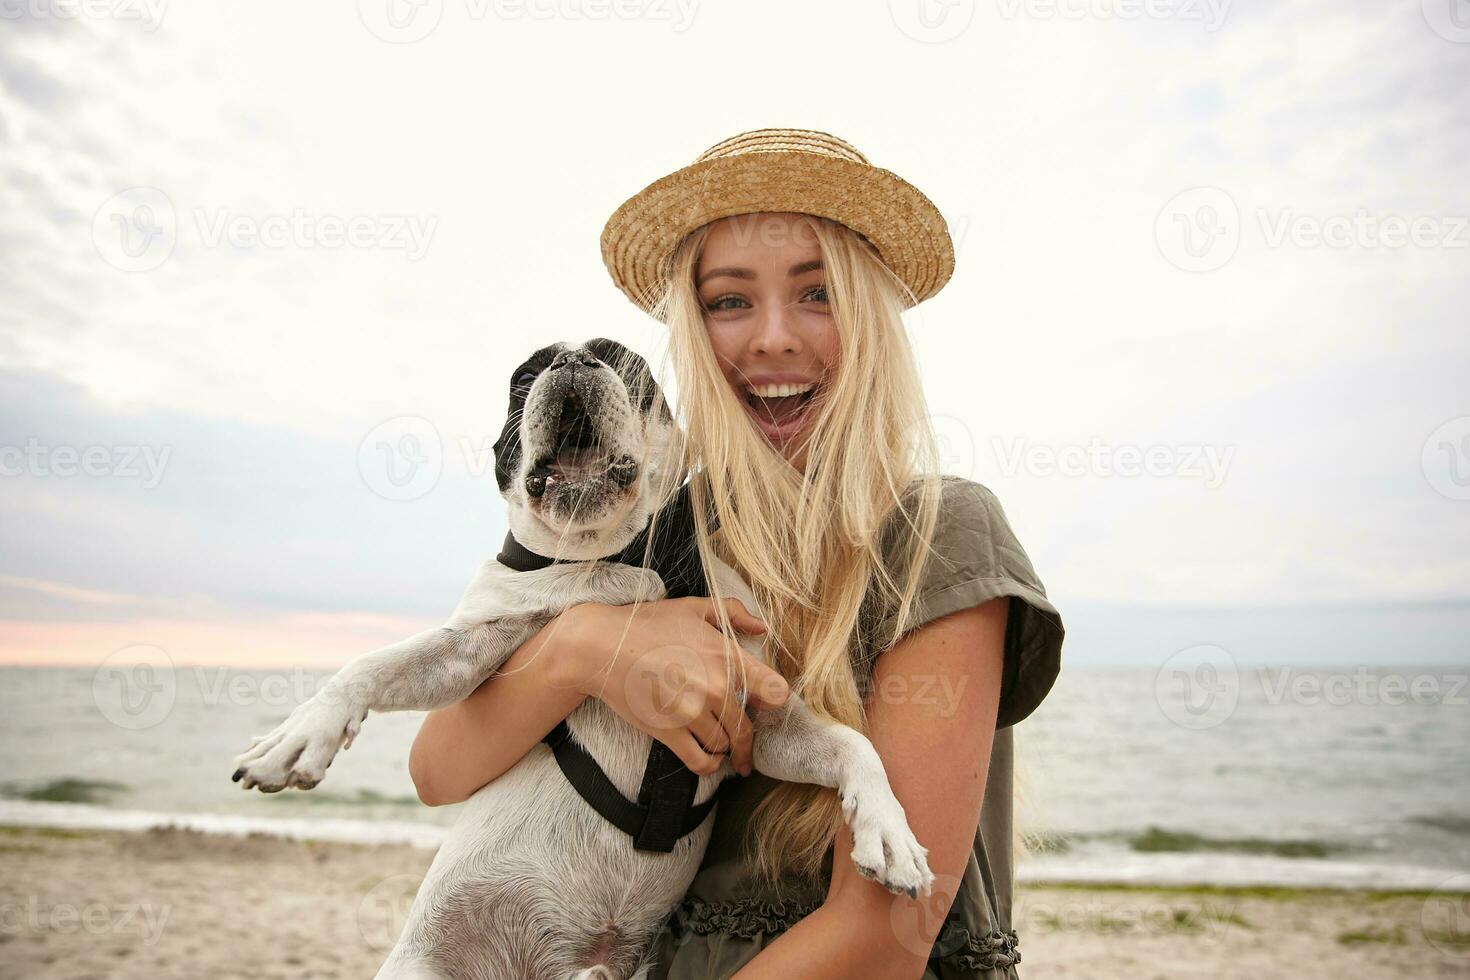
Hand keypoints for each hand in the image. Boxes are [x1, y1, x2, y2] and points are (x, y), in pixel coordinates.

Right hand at [560, 597, 788, 776]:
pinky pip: (701, 761)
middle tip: (747, 746)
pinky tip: (711, 760)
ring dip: (728, 750)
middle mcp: (715, 688)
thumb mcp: (694, 606)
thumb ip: (733, 613)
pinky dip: (710, 766)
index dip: (776, 703)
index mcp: (727, 657)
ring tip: (726, 750)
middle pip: (748, 728)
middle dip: (749, 740)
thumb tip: (762, 627)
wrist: (602, 647)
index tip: (767, 708)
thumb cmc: (647, 623)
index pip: (775, 691)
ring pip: (725, 744)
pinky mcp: (669, 732)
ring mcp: (692, 713)